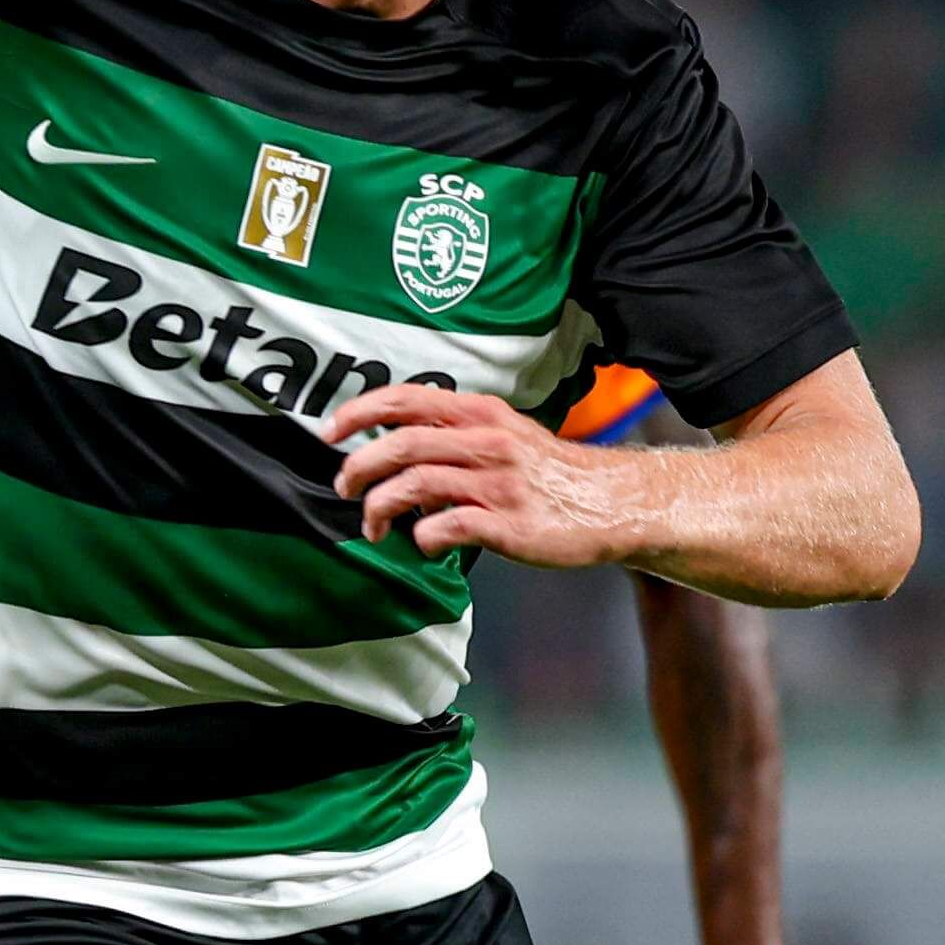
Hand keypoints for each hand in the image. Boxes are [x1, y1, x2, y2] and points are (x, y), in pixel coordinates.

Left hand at [322, 384, 626, 564]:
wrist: (612, 502)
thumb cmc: (552, 474)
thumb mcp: (506, 434)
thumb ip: (456, 437)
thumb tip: (403, 456)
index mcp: (481, 414)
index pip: (408, 399)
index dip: (361, 412)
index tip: (331, 431)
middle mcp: (487, 441)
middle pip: (402, 444)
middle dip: (360, 467)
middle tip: (345, 487)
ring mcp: (498, 483)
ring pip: (416, 485)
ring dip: (382, 507)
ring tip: (375, 527)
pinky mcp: (508, 524)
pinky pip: (447, 527)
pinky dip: (424, 538)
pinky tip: (426, 544)